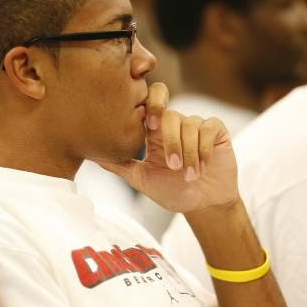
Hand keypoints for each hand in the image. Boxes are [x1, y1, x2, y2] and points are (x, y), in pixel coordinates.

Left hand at [96, 82, 238, 212]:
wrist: (204, 205)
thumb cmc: (173, 191)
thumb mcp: (142, 179)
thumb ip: (119, 165)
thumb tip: (90, 155)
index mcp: (155, 131)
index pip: (150, 101)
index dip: (150, 105)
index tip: (148, 125)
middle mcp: (175, 124)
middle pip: (170, 114)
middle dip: (170, 138)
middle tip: (171, 163)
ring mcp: (196, 125)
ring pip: (189, 125)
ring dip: (189, 155)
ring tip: (189, 176)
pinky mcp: (215, 130)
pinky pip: (208, 129)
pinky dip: (204, 151)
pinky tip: (202, 169)